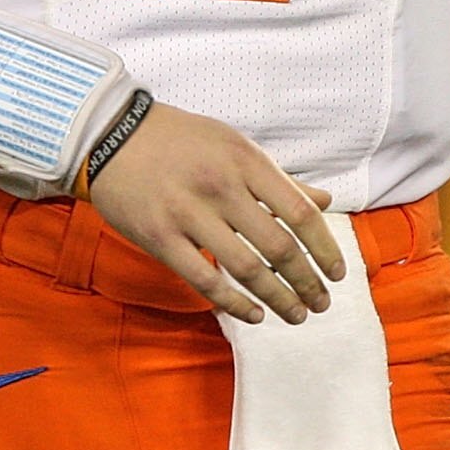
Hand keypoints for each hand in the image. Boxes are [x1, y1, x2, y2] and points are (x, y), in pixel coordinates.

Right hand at [85, 102, 345, 322]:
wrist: (111, 135)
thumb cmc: (179, 140)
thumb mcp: (234, 146)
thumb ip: (279, 179)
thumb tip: (324, 202)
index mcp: (245, 161)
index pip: (300, 213)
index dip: (325, 248)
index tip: (337, 273)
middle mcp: (221, 187)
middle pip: (279, 247)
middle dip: (306, 282)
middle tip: (321, 303)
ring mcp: (188, 214)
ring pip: (246, 269)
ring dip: (278, 298)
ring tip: (296, 315)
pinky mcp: (159, 237)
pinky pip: (204, 280)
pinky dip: (234, 303)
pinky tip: (254, 315)